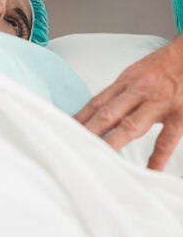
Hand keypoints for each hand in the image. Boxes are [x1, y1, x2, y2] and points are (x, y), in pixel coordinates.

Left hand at [74, 35, 182, 170]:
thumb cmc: (163, 66)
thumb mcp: (137, 73)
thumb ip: (120, 93)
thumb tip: (98, 111)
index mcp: (126, 81)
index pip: (97, 102)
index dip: (80, 118)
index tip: (65, 131)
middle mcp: (139, 91)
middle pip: (108, 114)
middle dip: (89, 131)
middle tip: (74, 146)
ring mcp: (159, 103)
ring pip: (131, 125)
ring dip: (114, 142)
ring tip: (100, 158)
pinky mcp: (180, 114)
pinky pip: (167, 140)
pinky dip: (157, 157)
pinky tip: (149, 171)